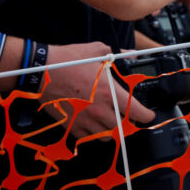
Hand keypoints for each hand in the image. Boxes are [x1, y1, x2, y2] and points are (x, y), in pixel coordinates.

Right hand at [40, 42, 154, 137]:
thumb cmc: (67, 61)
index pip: (135, 111)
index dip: (145, 116)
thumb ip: (116, 55)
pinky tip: (93, 124)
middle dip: (127, 123)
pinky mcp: (71, 126)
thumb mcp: (96, 51)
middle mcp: (99, 110)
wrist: (41, 72)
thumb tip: (128, 54)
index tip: (148, 115)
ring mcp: (84, 121)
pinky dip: (93, 133)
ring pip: (105, 136)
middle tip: (127, 117)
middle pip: (121, 128)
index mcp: (109, 92)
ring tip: (110, 121)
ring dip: (111, 130)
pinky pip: (87, 138)